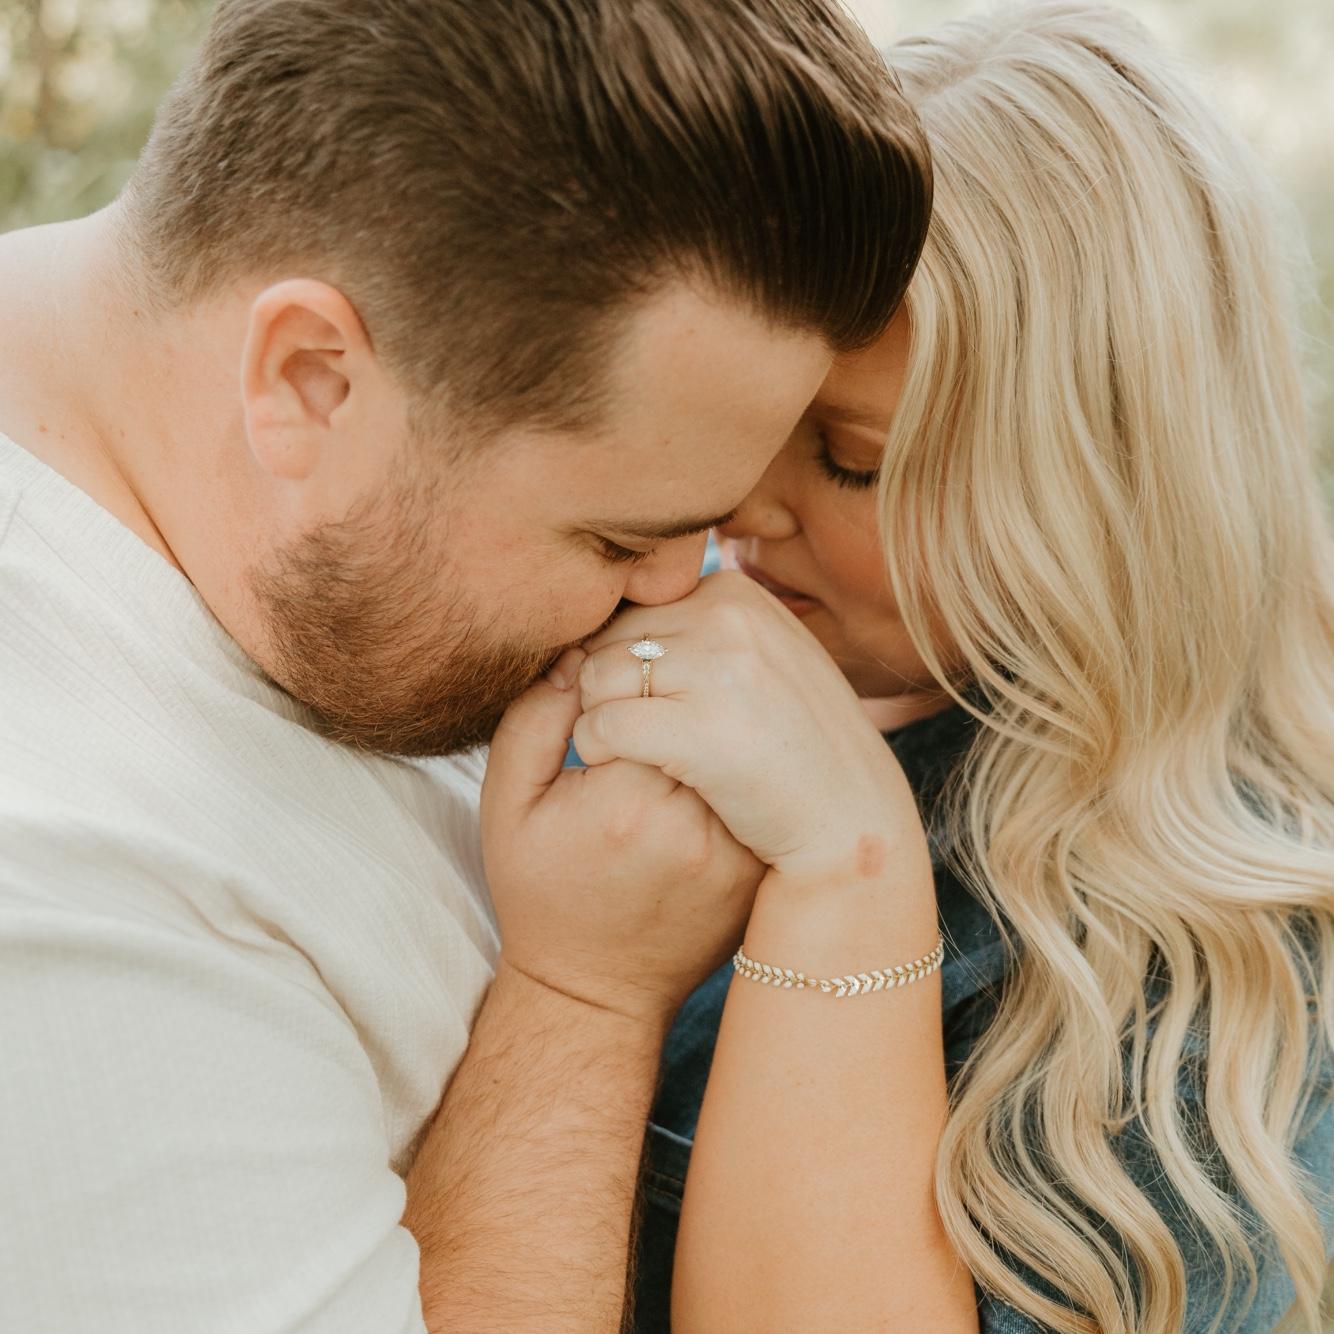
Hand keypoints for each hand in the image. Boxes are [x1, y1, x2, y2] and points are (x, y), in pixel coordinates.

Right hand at [481, 647, 764, 1029]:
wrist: (596, 990)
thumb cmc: (541, 893)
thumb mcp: (507, 807)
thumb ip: (532, 721)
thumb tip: (580, 656)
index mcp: (626, 800)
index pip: (648, 690)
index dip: (625, 678)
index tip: (607, 696)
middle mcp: (694, 823)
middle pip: (699, 710)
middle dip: (672, 696)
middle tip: (649, 707)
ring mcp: (735, 846)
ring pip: (734, 741)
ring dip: (708, 726)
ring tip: (677, 736)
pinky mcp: (756, 863)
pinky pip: (753, 785)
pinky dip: (732, 765)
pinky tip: (704, 770)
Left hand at [572, 572, 928, 888]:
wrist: (851, 816)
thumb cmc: (799, 745)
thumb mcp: (764, 659)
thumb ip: (701, 631)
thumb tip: (611, 620)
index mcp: (735, 592)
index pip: (633, 608)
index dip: (623, 660)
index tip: (645, 703)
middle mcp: (726, 618)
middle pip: (608, 640)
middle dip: (603, 688)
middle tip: (630, 734)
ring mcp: (716, 671)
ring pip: (596, 678)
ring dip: (594, 718)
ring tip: (627, 751)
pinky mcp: (698, 730)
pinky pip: (602, 724)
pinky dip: (596, 749)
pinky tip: (616, 767)